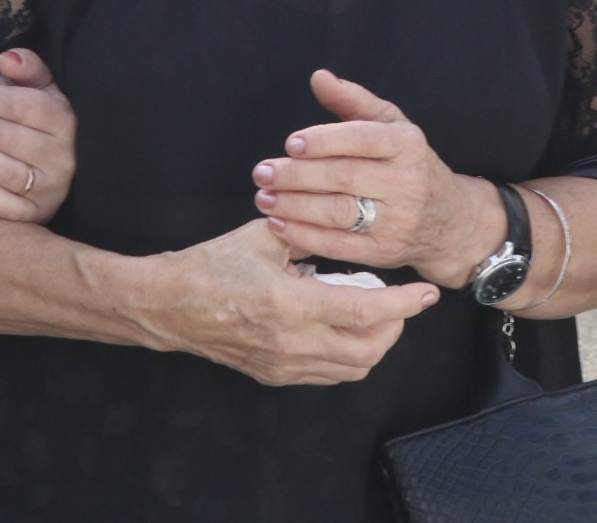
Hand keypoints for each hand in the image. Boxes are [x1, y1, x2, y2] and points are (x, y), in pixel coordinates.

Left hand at [0, 49, 75, 222]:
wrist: (52, 163)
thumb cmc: (38, 118)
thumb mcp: (40, 87)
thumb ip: (27, 67)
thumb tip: (5, 59)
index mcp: (65, 120)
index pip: (24, 107)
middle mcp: (63, 156)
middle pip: (10, 138)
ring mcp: (51, 188)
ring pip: (6, 171)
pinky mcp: (36, 214)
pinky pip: (8, 208)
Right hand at [157, 218, 437, 385]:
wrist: (170, 306)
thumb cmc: (213, 264)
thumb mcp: (264, 235)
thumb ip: (309, 231)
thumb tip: (346, 220)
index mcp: (290, 304)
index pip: (365, 312)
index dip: (403, 304)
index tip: (426, 292)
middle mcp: (292, 343)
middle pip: (369, 349)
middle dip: (395, 325)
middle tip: (400, 298)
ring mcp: (284, 365)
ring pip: (353, 368)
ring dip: (374, 342)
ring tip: (375, 311)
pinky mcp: (276, 376)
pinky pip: (329, 374)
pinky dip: (349, 354)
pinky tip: (344, 326)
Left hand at [252, 69, 501, 289]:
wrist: (451, 221)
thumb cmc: (410, 164)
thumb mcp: (392, 125)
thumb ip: (353, 101)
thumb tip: (319, 77)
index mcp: (406, 144)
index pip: (362, 138)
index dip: (324, 140)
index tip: (290, 143)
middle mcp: (407, 182)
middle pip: (344, 178)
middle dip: (297, 176)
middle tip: (263, 173)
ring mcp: (399, 221)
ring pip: (340, 213)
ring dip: (295, 207)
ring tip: (265, 198)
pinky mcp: (386, 253)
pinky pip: (341, 246)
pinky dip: (306, 237)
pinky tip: (280, 225)